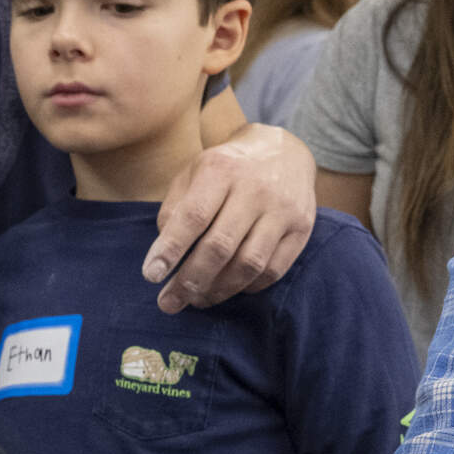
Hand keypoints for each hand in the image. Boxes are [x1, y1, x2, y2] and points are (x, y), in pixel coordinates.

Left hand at [148, 120, 317, 311]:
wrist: (284, 151)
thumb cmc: (227, 168)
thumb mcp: (194, 172)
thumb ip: (175, 209)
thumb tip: (165, 255)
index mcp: (222, 169)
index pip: (194, 216)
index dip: (171, 249)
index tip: (151, 275)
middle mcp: (255, 189)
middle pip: (220, 246)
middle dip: (190, 281)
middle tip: (169, 303)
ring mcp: (283, 210)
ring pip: (249, 264)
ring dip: (218, 290)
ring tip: (197, 300)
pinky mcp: (302, 228)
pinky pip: (273, 270)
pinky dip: (247, 287)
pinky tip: (228, 288)